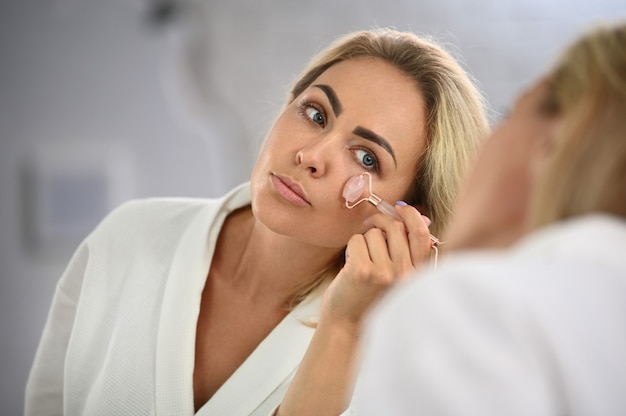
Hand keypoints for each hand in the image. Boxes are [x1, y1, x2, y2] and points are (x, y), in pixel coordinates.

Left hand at [321, 204, 431, 328]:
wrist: (348, 325)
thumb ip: (410, 250)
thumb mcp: (399, 276)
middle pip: (395, 227)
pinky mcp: (363, 271)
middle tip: (371, 224)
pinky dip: (351, 248)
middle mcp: (406, 273)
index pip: (422, 234)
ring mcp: (385, 272)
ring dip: (364, 241)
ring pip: (374, 234)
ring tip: (362, 262)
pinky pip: (357, 240)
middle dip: (380, 219)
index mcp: (418, 274)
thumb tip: (420, 216)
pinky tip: (351, 266)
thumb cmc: (372, 298)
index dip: (411, 215)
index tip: (400, 208)